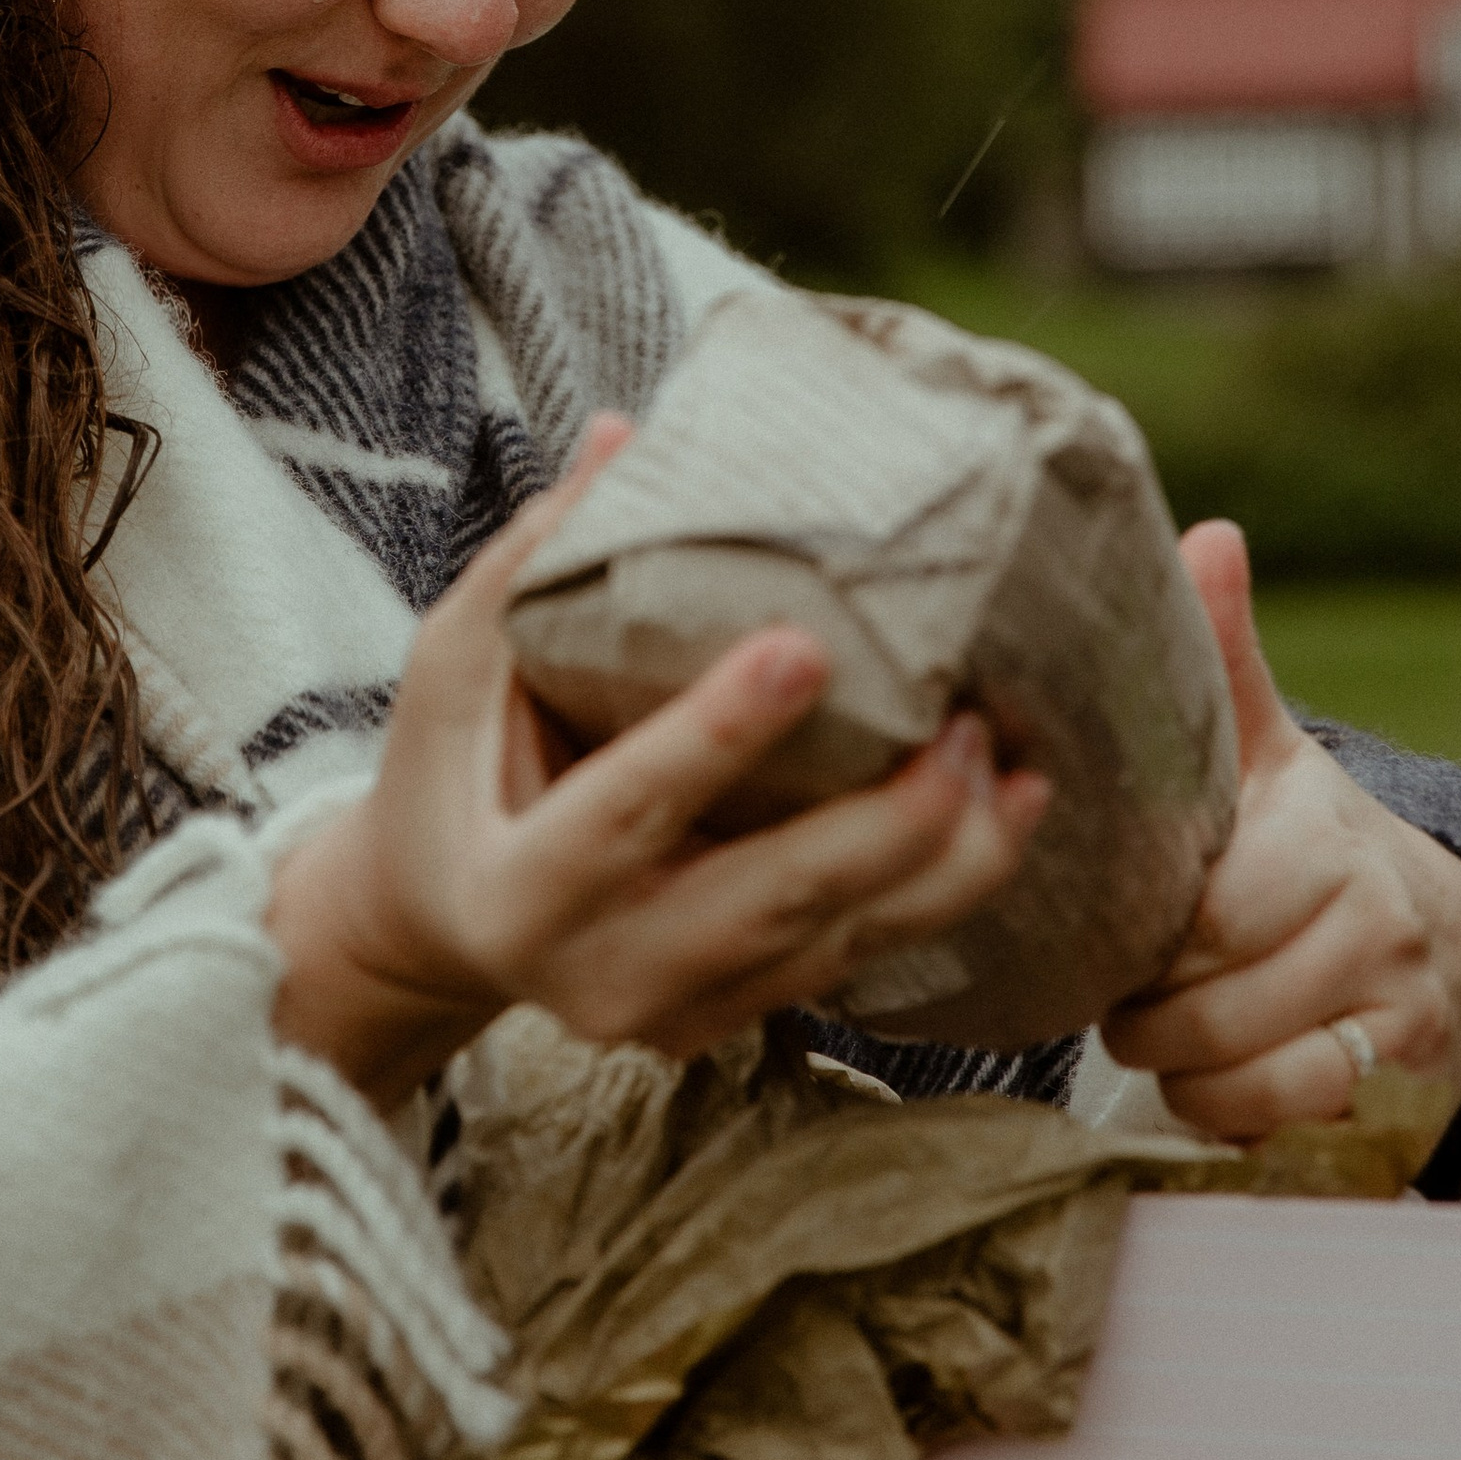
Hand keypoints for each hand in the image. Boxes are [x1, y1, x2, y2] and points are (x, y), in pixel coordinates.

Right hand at [267, 419, 1050, 1105]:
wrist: (442, 931)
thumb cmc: (452, 777)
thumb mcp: (453, 673)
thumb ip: (528, 567)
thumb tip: (622, 436)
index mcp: (517, 892)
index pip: (627, 808)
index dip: (715, 735)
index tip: (804, 647)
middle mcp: (600, 976)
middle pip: (764, 904)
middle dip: (882, 826)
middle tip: (969, 725)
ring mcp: (673, 1014)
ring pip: (833, 950)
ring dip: (942, 865)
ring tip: (1018, 769)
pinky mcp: (731, 1022)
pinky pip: (849, 964)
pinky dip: (933, 894)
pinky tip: (1002, 818)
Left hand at [1097, 522, 1460, 1143]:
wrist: (1437, 932)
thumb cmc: (1305, 839)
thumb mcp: (1263, 750)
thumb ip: (1222, 659)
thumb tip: (1206, 536)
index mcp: (1320, 833)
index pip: (1205, 910)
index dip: (1140, 933)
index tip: (1110, 925)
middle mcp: (1371, 917)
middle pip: (1209, 997)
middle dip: (1141, 1003)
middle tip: (1117, 985)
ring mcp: (1394, 1002)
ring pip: (1242, 1067)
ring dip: (1176, 1065)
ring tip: (1154, 1029)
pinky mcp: (1402, 1073)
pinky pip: (1285, 1114)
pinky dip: (1226, 1110)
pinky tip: (1207, 1078)